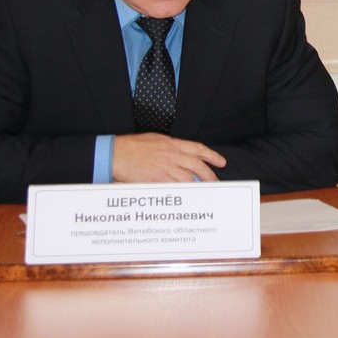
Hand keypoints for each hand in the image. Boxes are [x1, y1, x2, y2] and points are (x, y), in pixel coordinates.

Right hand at [112, 133, 226, 182]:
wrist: (116, 154)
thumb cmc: (132, 146)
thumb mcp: (155, 140)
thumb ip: (170, 146)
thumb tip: (180, 153)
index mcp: (172, 144)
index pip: (198, 149)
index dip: (212, 156)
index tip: (221, 162)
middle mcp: (172, 155)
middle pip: (197, 166)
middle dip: (209, 175)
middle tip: (215, 182)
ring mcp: (166, 168)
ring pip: (188, 178)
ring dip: (198, 186)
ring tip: (203, 192)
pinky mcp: (158, 180)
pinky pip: (175, 188)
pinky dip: (183, 192)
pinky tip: (187, 197)